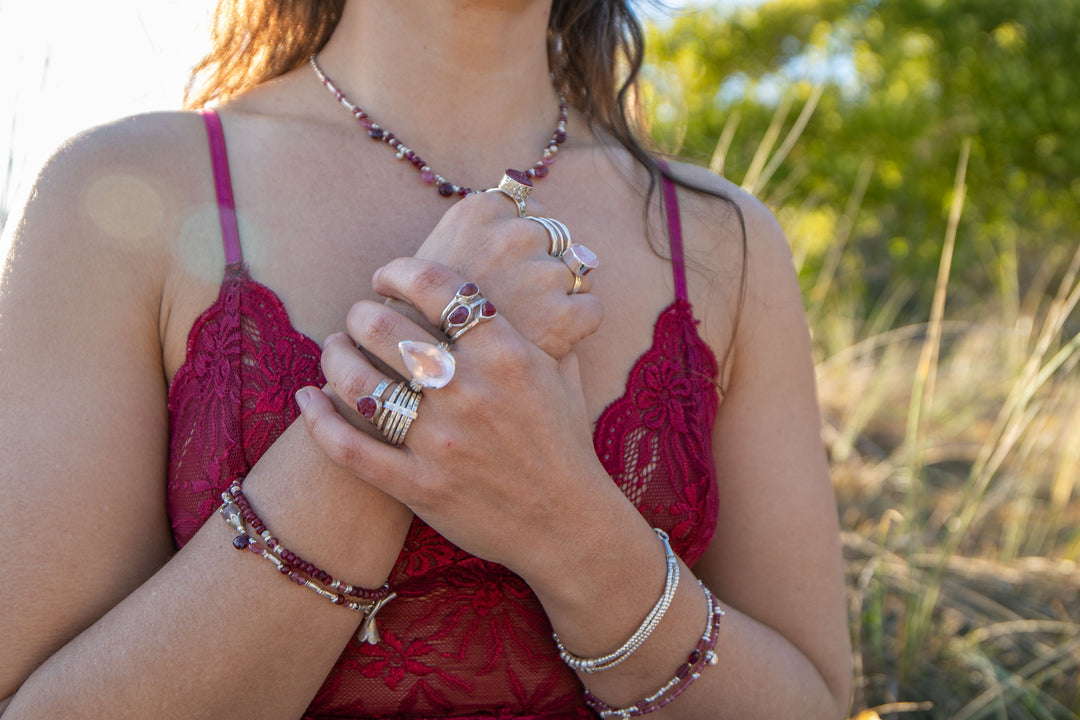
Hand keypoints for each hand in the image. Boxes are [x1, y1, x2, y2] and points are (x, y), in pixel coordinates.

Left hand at [298, 257, 627, 579]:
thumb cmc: (565, 446)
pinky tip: (309, 400)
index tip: (387, 278)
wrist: (569, 524)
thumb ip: (542, 328)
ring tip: (335, 351)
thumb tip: (532, 292)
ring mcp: (440, 440)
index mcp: (506, 353)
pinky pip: (349, 448)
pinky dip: (318, 419)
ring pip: (358, 380)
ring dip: (334, 357)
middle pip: (384, 325)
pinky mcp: (418, 485)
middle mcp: (469, 389)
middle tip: (358, 318)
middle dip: (359, 312)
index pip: (436, 286)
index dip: (399, 272)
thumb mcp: (563, 376)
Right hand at [400, 191, 601, 358]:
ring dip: (560, 294)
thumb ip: (476, 227)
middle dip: (541, 264)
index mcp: (477, 210)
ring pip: (577, 271)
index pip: (528, 207)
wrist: (417, 376)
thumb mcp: (431, 258)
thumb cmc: (417, 319)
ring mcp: (540, 273)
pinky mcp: (561, 316)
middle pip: (555, 236)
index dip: (522, 240)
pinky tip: (548, 340)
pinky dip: (576, 326)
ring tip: (529, 322)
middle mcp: (513, 233)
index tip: (505, 267)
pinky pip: (591, 310)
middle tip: (516, 300)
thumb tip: (518, 188)